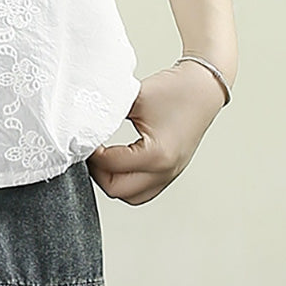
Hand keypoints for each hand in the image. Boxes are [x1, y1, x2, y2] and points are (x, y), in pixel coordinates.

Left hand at [85, 59, 227, 204]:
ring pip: (130, 196)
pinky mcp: (170, 173)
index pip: (110, 165)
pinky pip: (142, 190)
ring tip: (100, 158)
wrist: (204, 88)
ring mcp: (170, 175)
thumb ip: (107, 114)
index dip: (90, 152)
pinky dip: (126, 182)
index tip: (81, 138)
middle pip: (117, 190)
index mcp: (157, 155)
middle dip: (97, 172)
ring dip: (111, 181)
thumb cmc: (174, 90)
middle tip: (87, 151)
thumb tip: (81, 125)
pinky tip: (116, 163)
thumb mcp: (133, 99)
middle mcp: (165, 171)